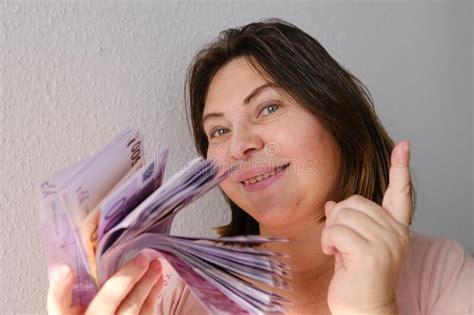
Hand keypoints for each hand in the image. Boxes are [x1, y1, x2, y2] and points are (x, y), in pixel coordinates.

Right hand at [47, 254, 162, 314]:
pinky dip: (152, 296)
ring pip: (131, 309)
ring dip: (147, 284)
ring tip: (156, 265)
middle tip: (142, 259)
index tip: (66, 268)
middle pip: (107, 302)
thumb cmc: (92, 309)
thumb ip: (80, 285)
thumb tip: (92, 252)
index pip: (58, 302)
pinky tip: (157, 281)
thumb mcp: (76, 304)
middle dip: (127, 278)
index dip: (60, 287)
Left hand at [321, 141, 411, 314]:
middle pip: (355, 201)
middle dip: (338, 218)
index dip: (401, 168)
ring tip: (337, 251)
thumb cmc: (357, 278)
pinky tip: (334, 255)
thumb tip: (333, 204)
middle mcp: (396, 233)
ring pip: (344, 214)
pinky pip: (337, 230)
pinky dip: (328, 241)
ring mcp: (386, 243)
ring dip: (331, 231)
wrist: (363, 310)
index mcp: (395, 229)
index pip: (401, 193)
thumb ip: (349, 222)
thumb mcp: (352, 244)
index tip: (405, 145)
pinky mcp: (371, 254)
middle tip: (339, 242)